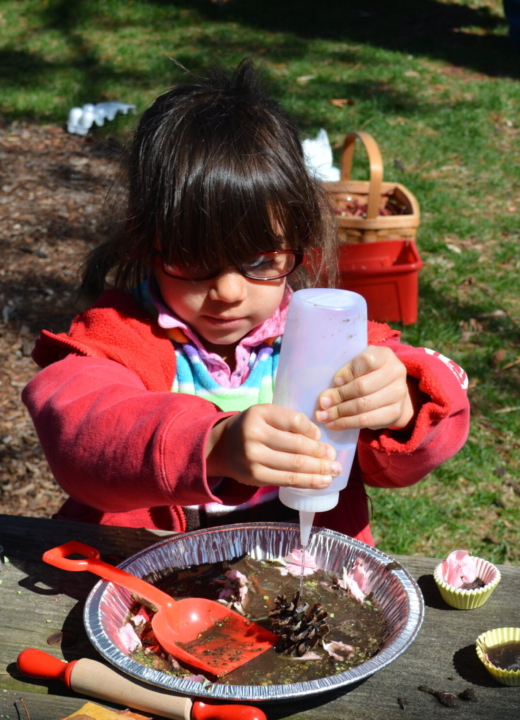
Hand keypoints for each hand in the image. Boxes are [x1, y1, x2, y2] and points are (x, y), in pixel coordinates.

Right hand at [206, 404, 340, 488]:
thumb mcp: (265, 414)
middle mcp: (254, 434)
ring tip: (333, 471)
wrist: (222, 447)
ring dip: (318, 470)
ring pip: (294, 465)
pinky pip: (287, 480)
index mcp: (259, 413)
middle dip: (320, 453)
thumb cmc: (251, 427)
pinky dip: (307, 482)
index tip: (320, 437)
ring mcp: (254, 458)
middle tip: (334, 457)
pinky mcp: (256, 477)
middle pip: (296, 445)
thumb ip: (288, 421)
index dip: (312, 430)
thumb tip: (318, 438)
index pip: (294, 421)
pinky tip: (321, 481)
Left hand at [315, 346, 414, 430]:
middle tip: (323, 404)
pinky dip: (347, 423)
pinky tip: (334, 424)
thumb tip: (326, 397)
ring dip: (340, 413)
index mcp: (384, 355)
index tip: (334, 382)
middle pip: (362, 386)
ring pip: (363, 405)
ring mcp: (398, 393)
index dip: (347, 373)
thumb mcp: (358, 366)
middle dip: (339, 397)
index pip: (365, 362)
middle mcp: (396, 372)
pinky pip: (367, 420)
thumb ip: (344, 376)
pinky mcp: (395, 413)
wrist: (391, 390)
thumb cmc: (367, 374)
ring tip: (323, 416)